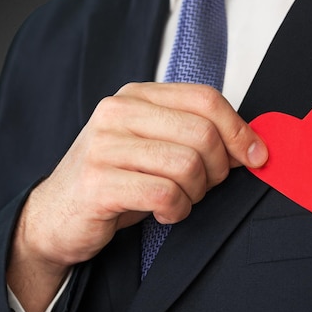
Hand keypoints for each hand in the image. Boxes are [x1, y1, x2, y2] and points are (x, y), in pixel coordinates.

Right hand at [7, 82, 266, 311]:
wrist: (56, 215)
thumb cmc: (113, 180)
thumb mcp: (152, 146)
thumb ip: (192, 135)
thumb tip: (252, 144)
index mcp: (135, 96)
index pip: (205, 98)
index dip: (240, 130)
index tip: (255, 157)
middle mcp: (116, 112)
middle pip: (202, 132)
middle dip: (218, 169)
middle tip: (204, 187)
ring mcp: (104, 145)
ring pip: (187, 164)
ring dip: (195, 194)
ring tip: (178, 200)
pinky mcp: (98, 182)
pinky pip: (165, 194)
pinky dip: (176, 210)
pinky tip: (163, 213)